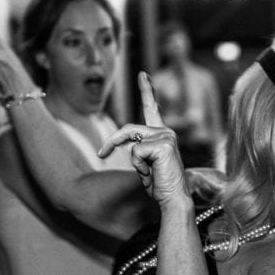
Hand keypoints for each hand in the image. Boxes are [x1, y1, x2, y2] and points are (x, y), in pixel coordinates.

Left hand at [99, 72, 189, 207]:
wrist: (173, 200)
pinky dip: (138, 166)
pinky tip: (152, 173)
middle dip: (112, 142)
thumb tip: (128, 143)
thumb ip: (138, 150)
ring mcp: (166, 136)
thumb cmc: (160, 186)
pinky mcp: (164, 145)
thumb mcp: (144, 165)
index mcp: (163, 135)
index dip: (147, 90)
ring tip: (146, 173)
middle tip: (101, 154)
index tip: (143, 74)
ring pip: (131, 141)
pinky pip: (136, 151)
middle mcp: (166, 132)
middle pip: (128, 128)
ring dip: (132, 161)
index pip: (152, 109)